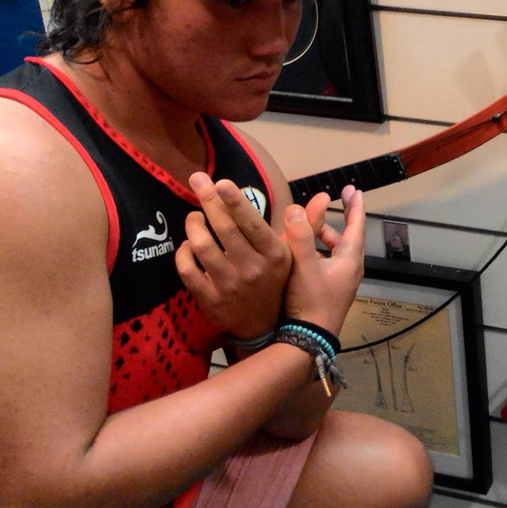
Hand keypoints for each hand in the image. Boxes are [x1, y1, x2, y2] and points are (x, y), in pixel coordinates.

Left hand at [175, 172, 292, 337]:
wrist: (265, 328)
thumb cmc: (278, 281)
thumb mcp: (294, 254)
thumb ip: (306, 223)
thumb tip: (323, 196)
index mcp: (274, 255)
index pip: (251, 223)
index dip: (235, 201)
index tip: (220, 182)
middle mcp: (252, 269)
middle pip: (224, 229)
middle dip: (208, 200)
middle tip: (197, 179)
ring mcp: (229, 286)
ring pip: (202, 246)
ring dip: (194, 224)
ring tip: (195, 216)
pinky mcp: (209, 299)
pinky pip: (187, 269)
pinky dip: (184, 252)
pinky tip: (189, 244)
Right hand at [283, 185, 365, 336]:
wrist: (310, 339)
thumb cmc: (311, 303)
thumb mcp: (303, 266)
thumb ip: (300, 236)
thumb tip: (295, 208)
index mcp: (350, 259)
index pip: (357, 226)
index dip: (355, 206)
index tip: (353, 189)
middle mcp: (351, 269)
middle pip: (348, 237)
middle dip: (340, 218)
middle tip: (333, 203)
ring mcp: (343, 281)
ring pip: (337, 251)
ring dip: (325, 236)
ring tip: (309, 227)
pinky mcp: (333, 291)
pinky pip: (330, 263)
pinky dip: (320, 252)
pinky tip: (304, 255)